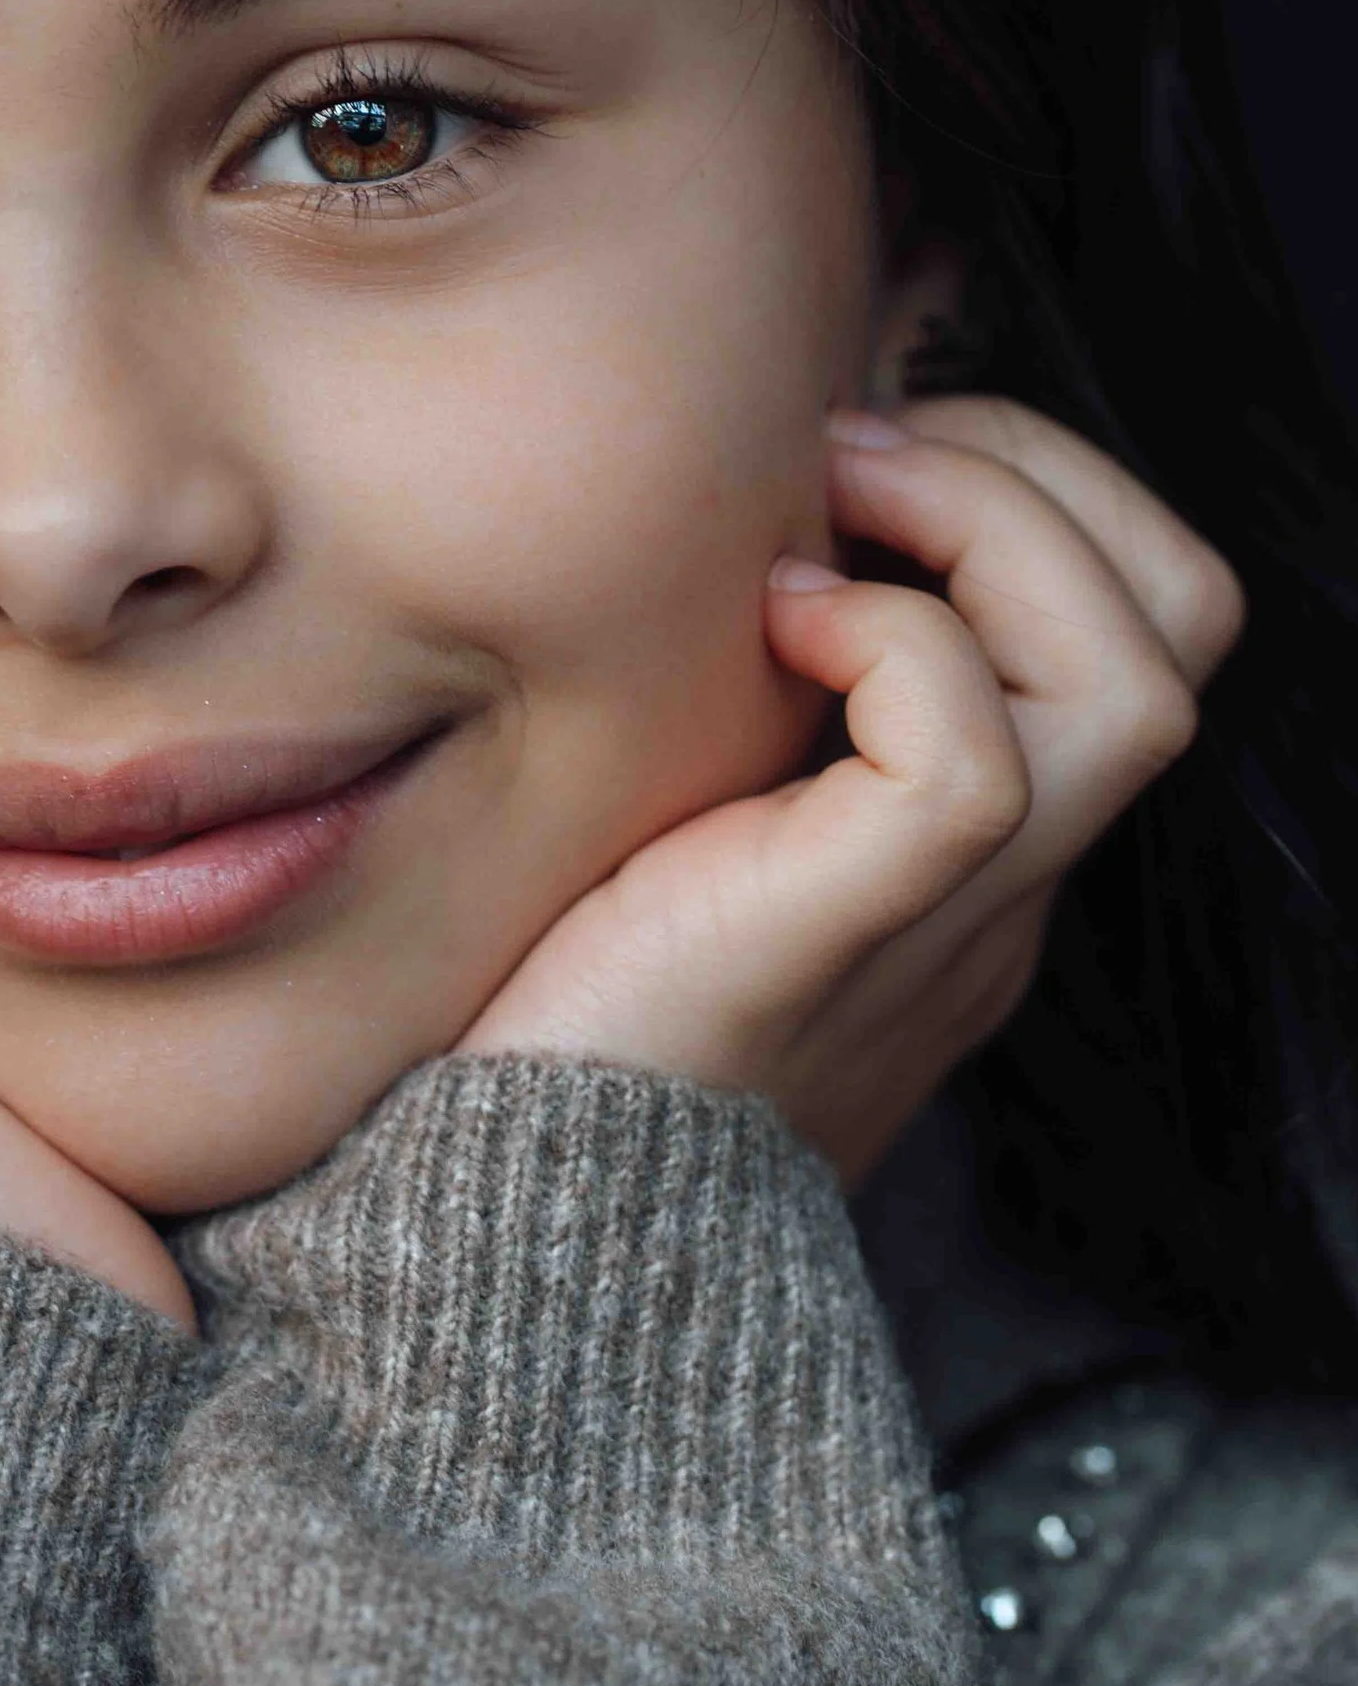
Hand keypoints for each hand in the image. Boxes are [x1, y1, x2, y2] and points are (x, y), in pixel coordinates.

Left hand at [459, 397, 1245, 1185]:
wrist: (503, 1227)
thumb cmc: (546, 1007)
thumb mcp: (669, 818)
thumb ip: (736, 707)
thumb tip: (732, 524)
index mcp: (969, 848)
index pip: (1139, 620)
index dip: (1035, 485)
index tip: (849, 459)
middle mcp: (998, 876)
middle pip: (1183, 622)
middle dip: (1039, 469)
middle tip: (848, 458)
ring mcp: (948, 915)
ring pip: (1135, 677)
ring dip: (983, 526)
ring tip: (819, 518)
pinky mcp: (851, 936)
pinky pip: (972, 763)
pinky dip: (889, 641)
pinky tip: (768, 629)